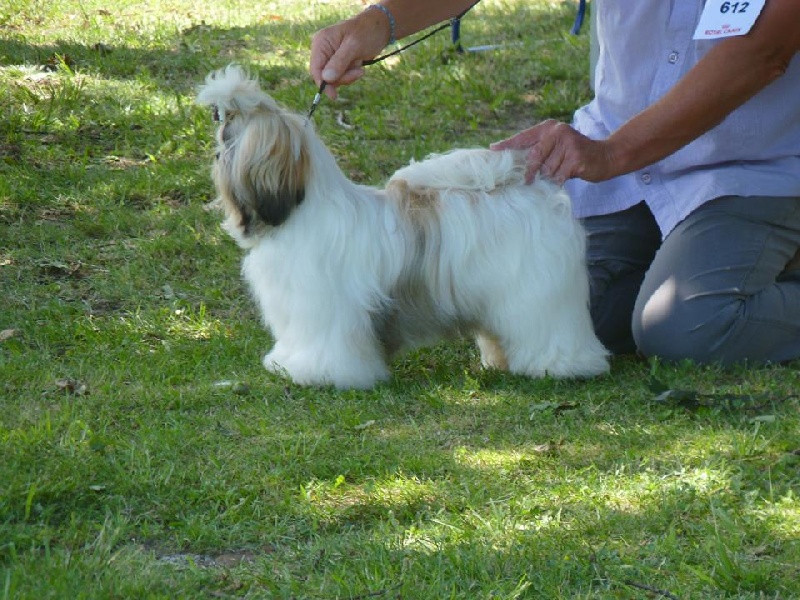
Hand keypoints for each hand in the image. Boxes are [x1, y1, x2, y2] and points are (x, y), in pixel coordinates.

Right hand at [309, 11, 390, 98]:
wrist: (380, 28)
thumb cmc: (367, 31)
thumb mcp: (354, 46)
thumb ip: (339, 62)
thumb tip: (326, 79)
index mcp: (321, 42)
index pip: (316, 68)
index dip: (323, 83)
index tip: (333, 95)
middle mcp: (323, 51)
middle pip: (325, 76)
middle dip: (341, 78)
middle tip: (359, 72)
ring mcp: (331, 58)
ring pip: (334, 79)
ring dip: (348, 77)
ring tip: (360, 68)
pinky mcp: (339, 64)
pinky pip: (341, 78)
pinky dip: (351, 76)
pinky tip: (359, 67)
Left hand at [491, 120, 617, 184]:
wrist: (606, 157)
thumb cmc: (576, 156)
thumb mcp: (557, 148)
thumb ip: (540, 152)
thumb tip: (517, 166)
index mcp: (549, 128)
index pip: (524, 137)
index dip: (508, 144)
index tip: (493, 150)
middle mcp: (557, 132)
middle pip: (534, 157)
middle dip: (531, 172)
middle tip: (528, 181)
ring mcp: (568, 144)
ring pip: (547, 170)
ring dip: (550, 177)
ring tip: (560, 174)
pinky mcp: (575, 158)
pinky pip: (558, 176)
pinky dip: (559, 181)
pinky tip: (566, 177)